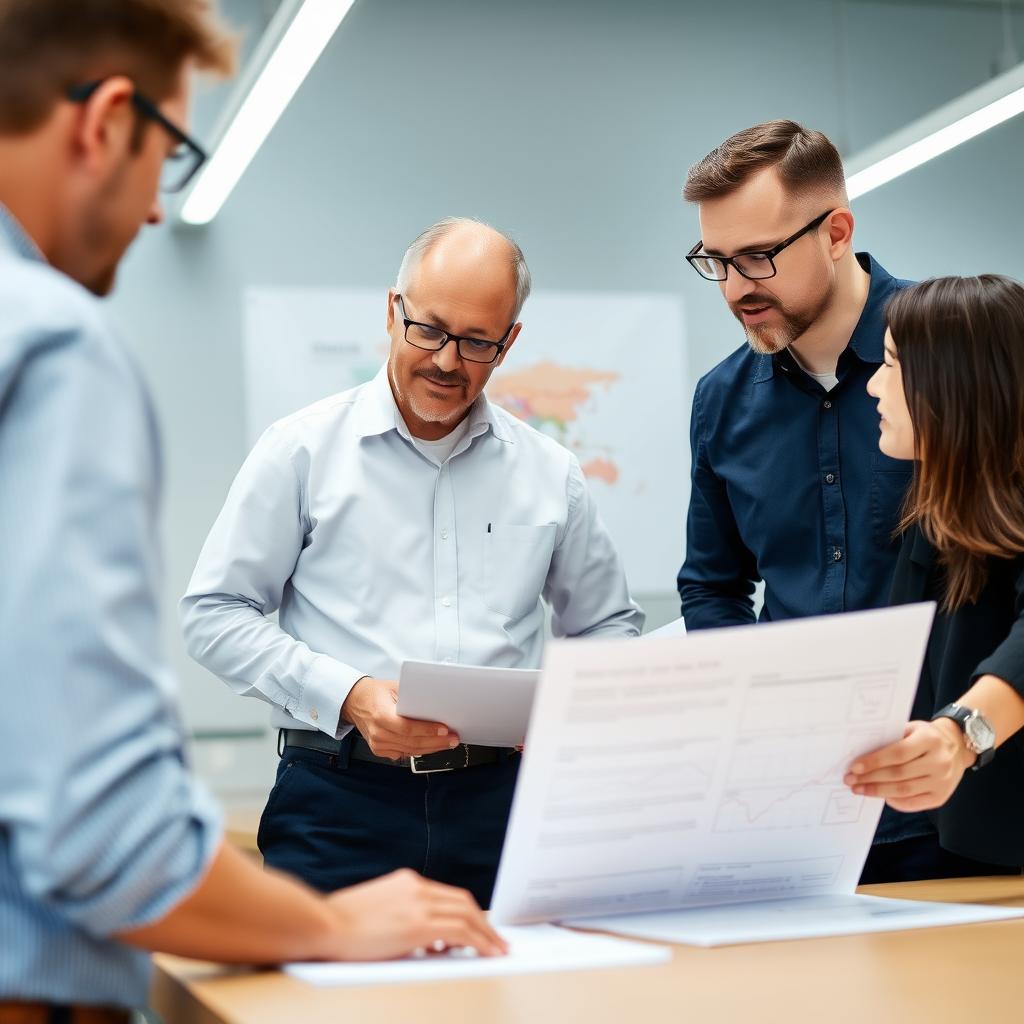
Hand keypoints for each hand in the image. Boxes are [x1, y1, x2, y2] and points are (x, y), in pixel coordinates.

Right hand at [324, 869, 507, 960]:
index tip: (478, 928)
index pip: (447, 895)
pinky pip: (460, 931)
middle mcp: (416, 887)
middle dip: (484, 923)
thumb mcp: (376, 912)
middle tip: (497, 941)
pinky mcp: (418, 924)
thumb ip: (402, 918)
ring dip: (486, 934)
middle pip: (463, 902)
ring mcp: (418, 903)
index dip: (467, 913)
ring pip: (467, 914)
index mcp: (406, 882)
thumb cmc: (338, 925)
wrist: (321, 923)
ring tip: (497, 950)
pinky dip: (478, 942)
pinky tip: (486, 954)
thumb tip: (426, 941)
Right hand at [341, 677, 458, 758]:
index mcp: (381, 715)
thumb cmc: (375, 692)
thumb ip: (413, 695)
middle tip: (453, 739)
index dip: (428, 730)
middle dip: (437, 742)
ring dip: (432, 748)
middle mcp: (378, 733)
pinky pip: (404, 754)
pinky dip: (419, 751)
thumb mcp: (394, 687)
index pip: (408, 727)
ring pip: (410, 751)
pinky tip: (432, 746)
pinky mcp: (380, 750)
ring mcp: (378, 744)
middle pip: (412, 742)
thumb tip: (437, 700)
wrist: (355, 702)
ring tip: (448, 743)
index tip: (445, 729)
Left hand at [844, 719, 974, 811]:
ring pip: (904, 790)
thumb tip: (860, 752)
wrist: (957, 746)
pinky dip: (895, 802)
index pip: (898, 753)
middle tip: (850, 780)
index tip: (854, 766)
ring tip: (859, 789)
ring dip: (878, 791)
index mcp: (930, 740)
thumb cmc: (925, 735)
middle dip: (870, 778)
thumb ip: (891, 738)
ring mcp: (942, 782)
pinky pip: (914, 803)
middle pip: (899, 774)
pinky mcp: (942, 796)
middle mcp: (939, 762)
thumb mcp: (912, 728)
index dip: (874, 761)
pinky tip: (881, 796)